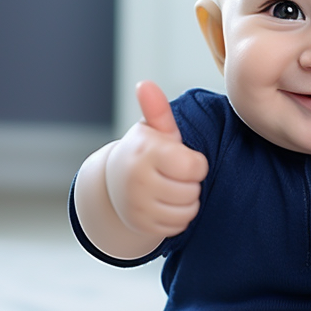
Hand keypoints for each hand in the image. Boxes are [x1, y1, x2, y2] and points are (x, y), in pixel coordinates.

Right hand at [104, 81, 208, 237]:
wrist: (115, 182)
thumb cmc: (146, 152)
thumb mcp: (153, 130)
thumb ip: (156, 109)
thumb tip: (145, 84)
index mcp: (145, 153)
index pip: (194, 167)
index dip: (195, 163)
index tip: (182, 158)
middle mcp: (137, 180)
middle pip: (192, 190)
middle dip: (190, 182)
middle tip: (174, 174)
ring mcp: (137, 206)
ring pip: (188, 210)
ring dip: (186, 200)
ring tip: (171, 187)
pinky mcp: (141, 226)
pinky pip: (178, 226)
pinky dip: (178, 217)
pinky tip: (166, 203)